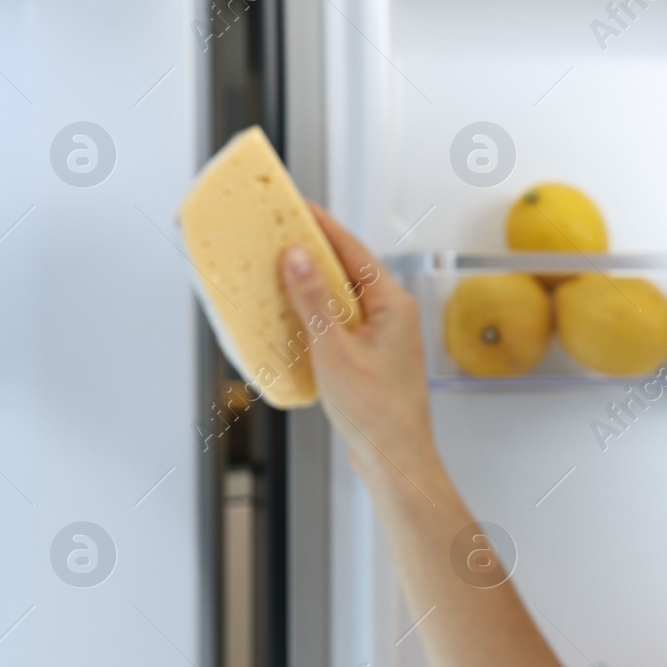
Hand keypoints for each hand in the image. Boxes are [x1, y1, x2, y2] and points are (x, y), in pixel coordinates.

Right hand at [278, 203, 437, 487]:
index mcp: (393, 304)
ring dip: (308, 289)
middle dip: (309, 255)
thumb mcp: (335, 350)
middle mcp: (392, 315)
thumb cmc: (377, 413)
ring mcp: (382, 336)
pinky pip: (337, 326)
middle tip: (275, 237)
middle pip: (345, 272)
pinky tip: (288, 320)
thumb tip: (297, 258)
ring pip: (339, 300)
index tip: (295, 206)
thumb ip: (313, 302)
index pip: (353, 251)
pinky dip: (312, 319)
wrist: (394, 459)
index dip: (322, 226)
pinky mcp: (369, 357)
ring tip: (273, 274)